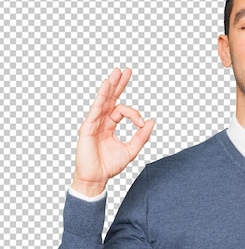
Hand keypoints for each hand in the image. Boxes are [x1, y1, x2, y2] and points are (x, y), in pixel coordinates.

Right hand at [72, 68, 154, 195]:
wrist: (97, 178)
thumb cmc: (110, 166)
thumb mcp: (131, 150)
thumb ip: (141, 136)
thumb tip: (151, 121)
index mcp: (110, 126)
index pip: (122, 111)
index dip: (134, 114)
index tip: (141, 123)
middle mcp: (101, 121)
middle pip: (110, 98)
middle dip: (119, 84)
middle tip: (126, 70)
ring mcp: (93, 123)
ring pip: (103, 100)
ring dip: (111, 86)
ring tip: (117, 72)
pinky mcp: (88, 127)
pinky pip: (96, 108)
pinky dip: (102, 96)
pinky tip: (107, 85)